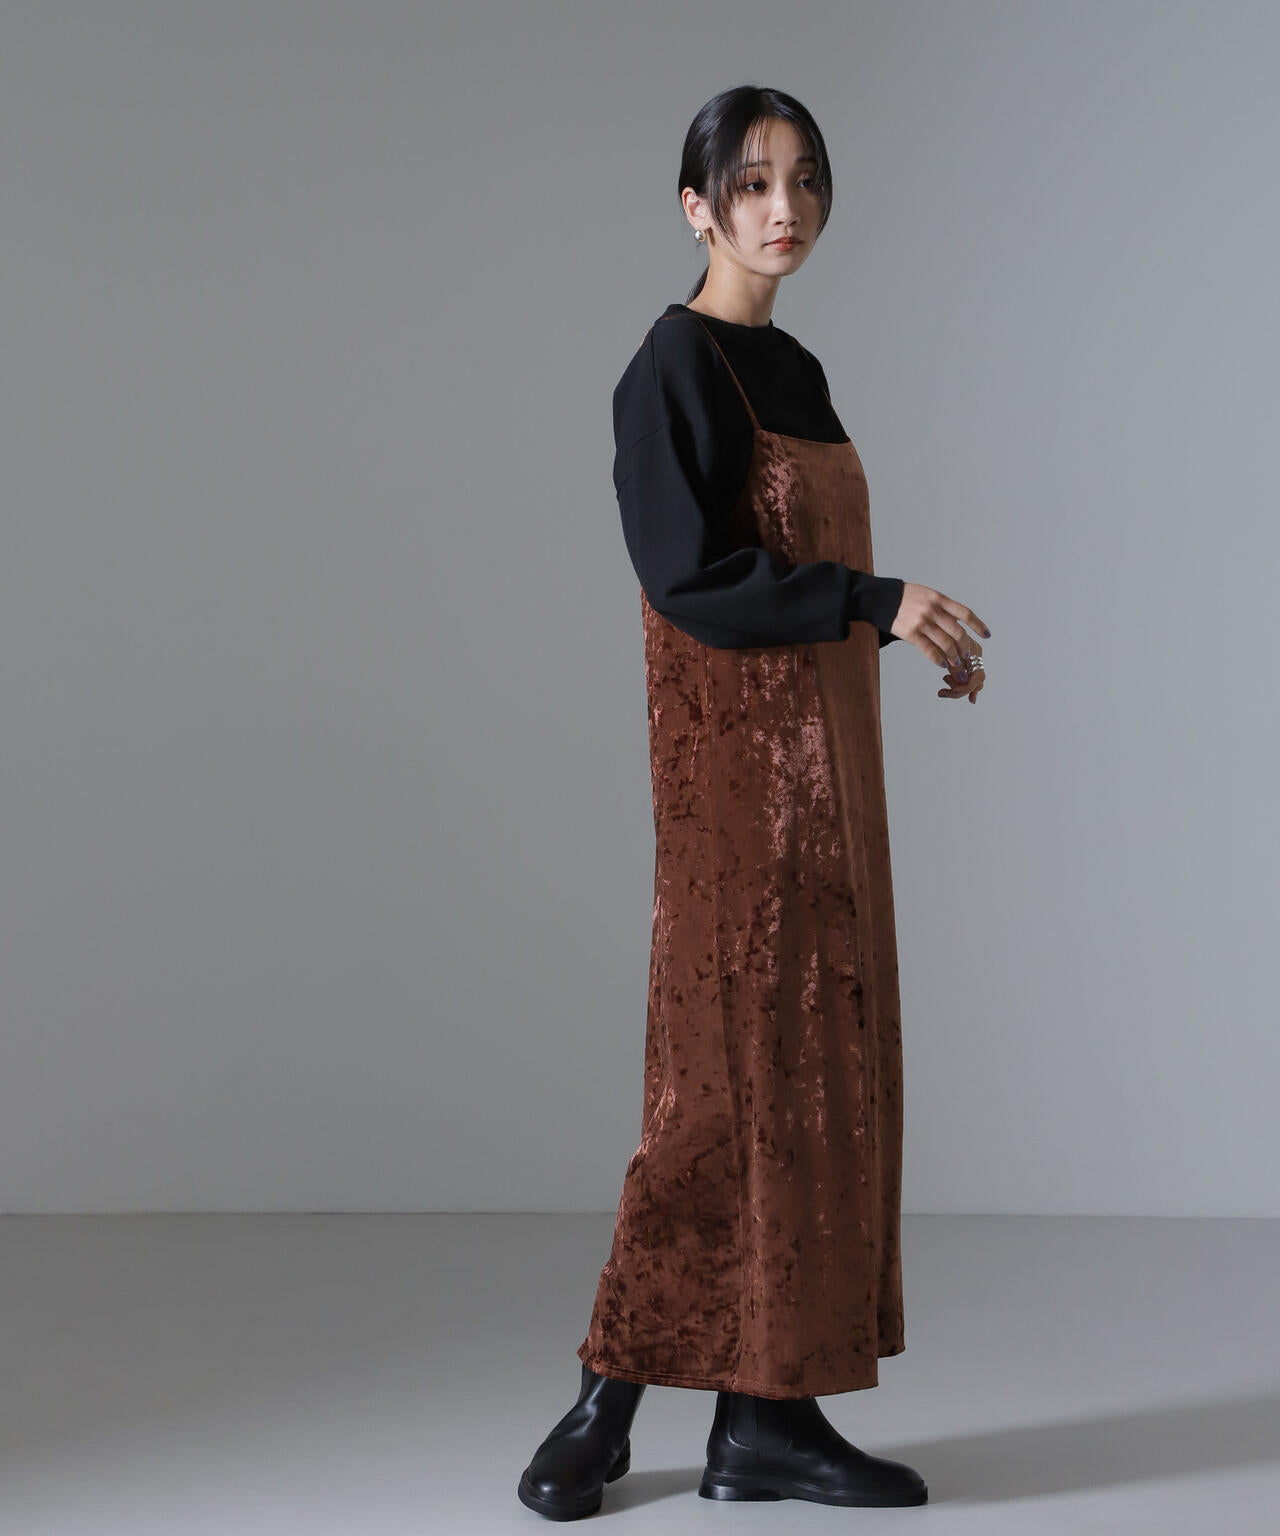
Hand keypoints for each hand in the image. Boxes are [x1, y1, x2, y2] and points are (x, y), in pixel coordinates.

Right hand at [887, 581, 988, 704]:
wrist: (880, 598)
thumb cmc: (904, 597)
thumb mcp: (927, 595)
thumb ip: (941, 607)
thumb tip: (956, 623)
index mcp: (939, 599)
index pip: (965, 613)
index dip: (978, 625)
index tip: (987, 635)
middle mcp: (933, 610)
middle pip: (957, 633)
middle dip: (965, 647)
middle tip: (967, 655)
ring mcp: (922, 622)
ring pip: (945, 644)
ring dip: (954, 657)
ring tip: (956, 664)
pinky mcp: (910, 633)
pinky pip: (929, 650)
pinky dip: (938, 659)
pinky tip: (941, 664)